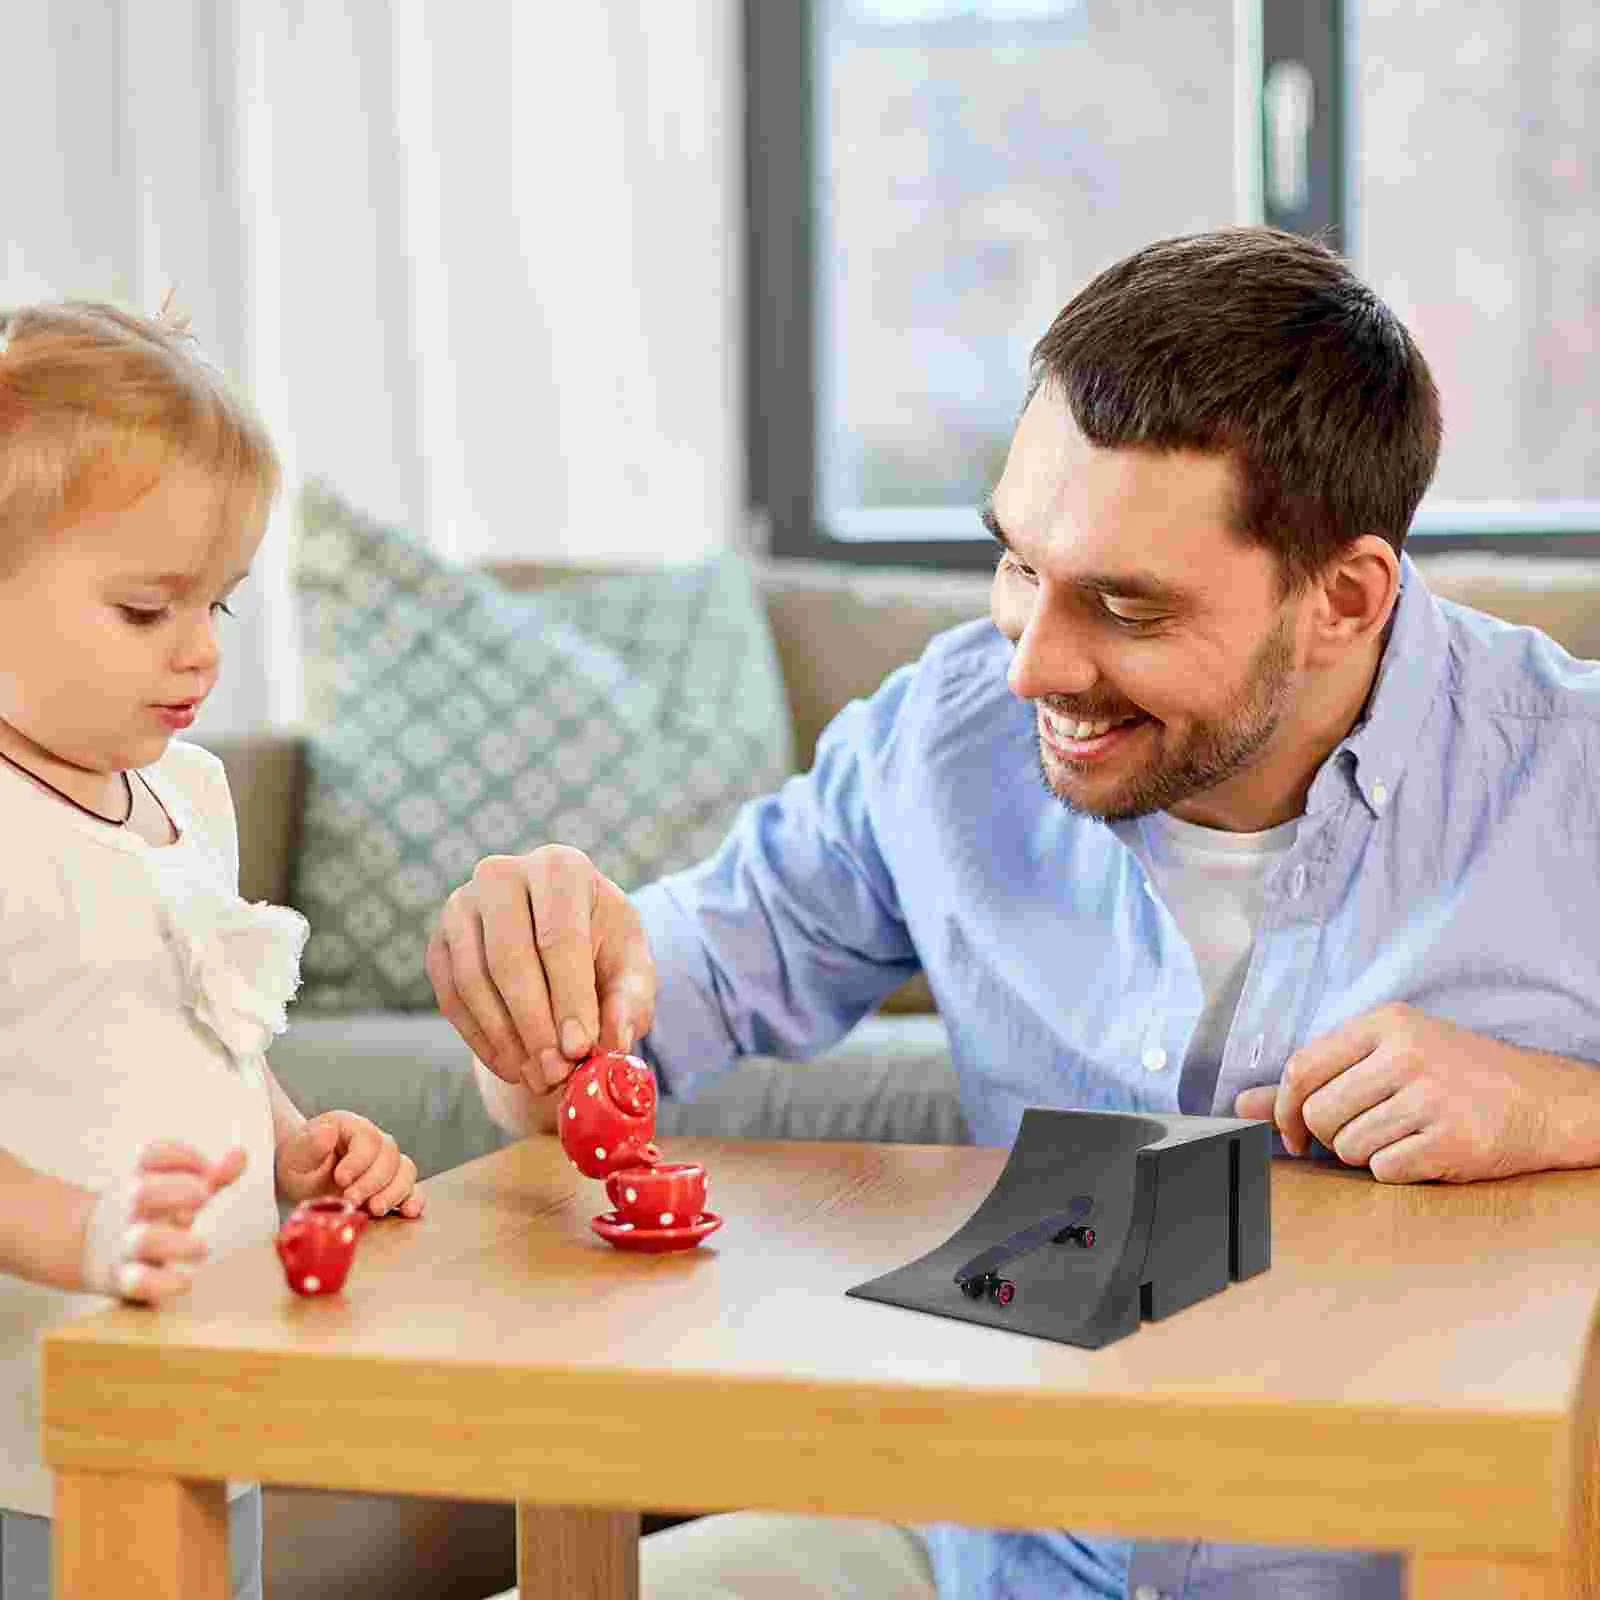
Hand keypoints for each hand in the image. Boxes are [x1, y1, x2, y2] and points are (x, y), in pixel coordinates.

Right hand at [81, 1141, 247, 1304]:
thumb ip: (212, 1176)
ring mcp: (124, 1244)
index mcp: (140, 1180)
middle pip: (141, 1192)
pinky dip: (161, 1282)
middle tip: (203, 1196)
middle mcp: (128, 1209)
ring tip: (202, 1248)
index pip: (152, 1156)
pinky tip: (184, 1281)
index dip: (182, 1156)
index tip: (206, 1169)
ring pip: (141, 1240)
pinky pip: (135, 1282)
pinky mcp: (122, 1279)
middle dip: (176, 1191)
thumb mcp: (176, 1191)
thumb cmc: (150, 1213)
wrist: (90, 1251)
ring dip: (175, 1242)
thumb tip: (241, 1154)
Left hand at [275, 1110, 423, 1217]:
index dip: (359, 1160)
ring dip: (393, 1192)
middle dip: (372, 1181)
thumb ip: (310, 1144)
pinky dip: (413, 1199)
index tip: (340, 1179)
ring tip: (374, 1209)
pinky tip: (408, 1211)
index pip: (368, 1139)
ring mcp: (385, 1164)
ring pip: (405, 1171)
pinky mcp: (390, 1186)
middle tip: (351, 1199)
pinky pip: (412, 1189)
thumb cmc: (299, 1164)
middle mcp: (375, 1142)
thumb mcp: (295, 1155)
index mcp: (352, 1127)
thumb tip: (327, 1131)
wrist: (301, 1179)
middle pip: (390, 1156)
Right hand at [425, 845, 656, 1092]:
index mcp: (561, 868)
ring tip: (539, 1078)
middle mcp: (502, 874)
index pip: (559, 936)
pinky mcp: (438, 942)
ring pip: (474, 981)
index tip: (580, 1048)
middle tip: (556, 1074)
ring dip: (506, 1039)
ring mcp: (461, 906)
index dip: (569, 997)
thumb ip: (630, 1001)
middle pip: (509, 957)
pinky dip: (482, 1040)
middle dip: (534, 1025)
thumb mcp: (631, 968)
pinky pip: (451, 998)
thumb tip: (612, 1043)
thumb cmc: (603, 950)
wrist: (559, 942)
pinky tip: (513, 1067)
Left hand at [1232, 1002, 1576, 1183]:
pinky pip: (1384, 1170)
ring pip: (1348, 1146)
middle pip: (1320, 1113)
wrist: (1541, 1101)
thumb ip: (1313, 1079)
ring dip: (1364, 1153)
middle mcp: (1406, 1054)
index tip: (1292, 1132)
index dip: (1284, 1109)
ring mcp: (1431, 1096)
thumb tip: (1241, 1104)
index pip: (1301, 1067)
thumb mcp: (1385, 1057)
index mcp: (1385, 1023)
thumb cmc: (1453, 1075)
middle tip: (1357, 1135)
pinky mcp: (1451, 1139)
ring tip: (1399, 1137)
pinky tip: (1421, 1151)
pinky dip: (1394, 1170)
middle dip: (1327, 1137)